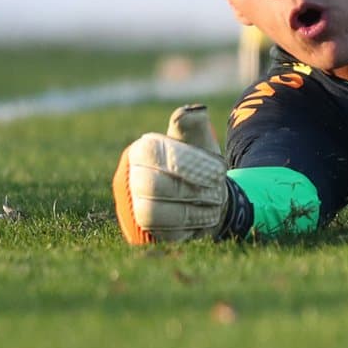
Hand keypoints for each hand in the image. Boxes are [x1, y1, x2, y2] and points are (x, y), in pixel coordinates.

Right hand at [112, 104, 231, 243]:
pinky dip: (189, 227)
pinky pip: (160, 235)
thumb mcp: (200, 141)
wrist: (207, 196)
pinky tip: (206, 218)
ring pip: (152, 214)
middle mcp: (129, 179)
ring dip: (190, 210)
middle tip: (217, 188)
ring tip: (214, 203)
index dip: (185, 162)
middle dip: (189, 188)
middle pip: (150, 185)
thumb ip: (194, 124)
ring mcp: (133, 208)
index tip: (218, 171)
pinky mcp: (144, 233)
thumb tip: (193, 111)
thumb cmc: (200, 163)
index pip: (151, 153)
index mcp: (140, 151)